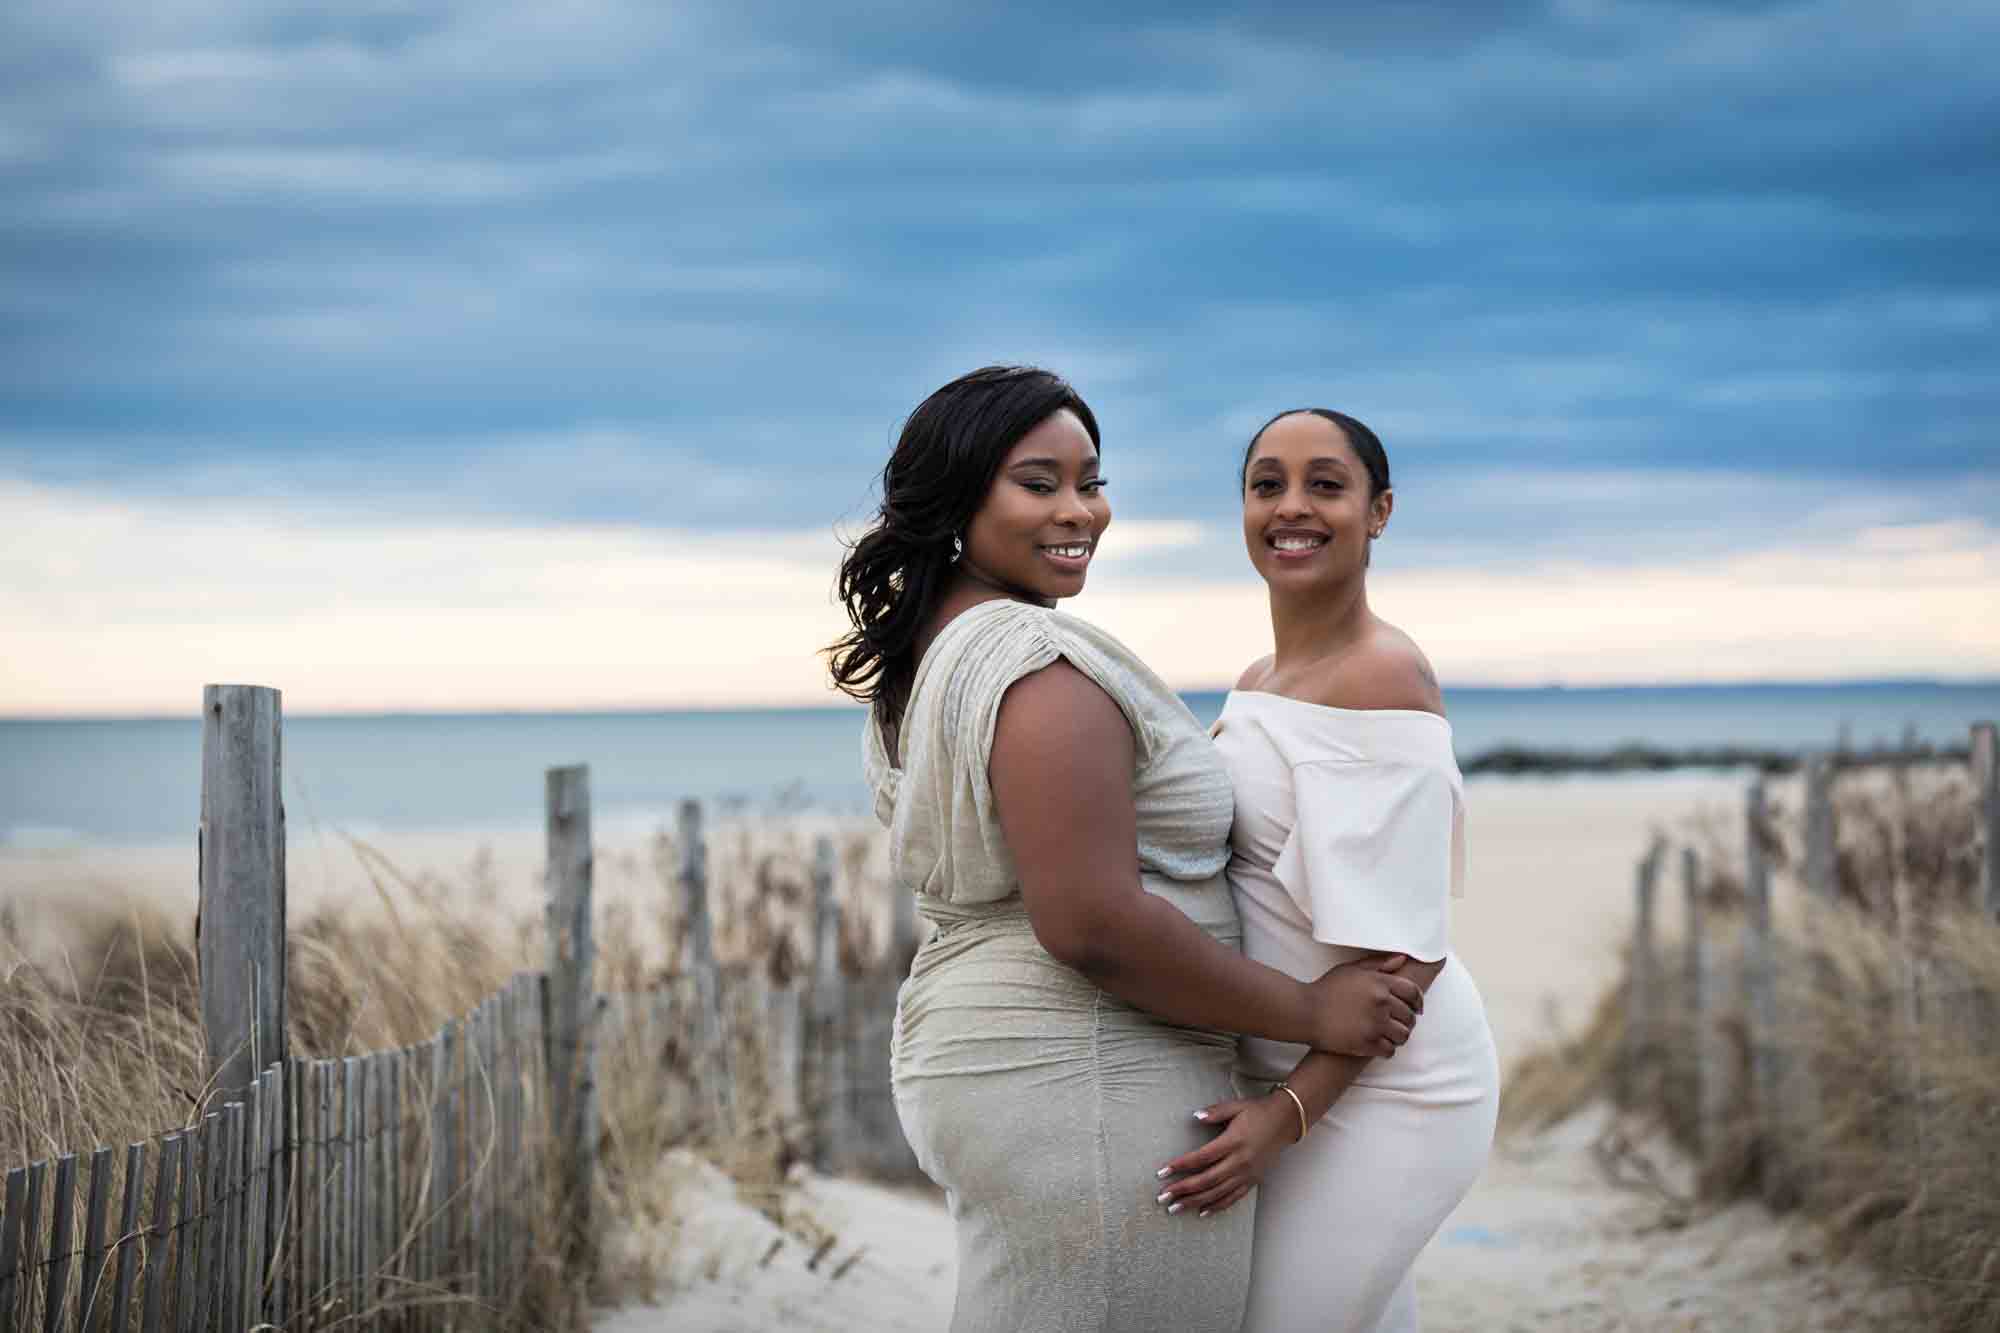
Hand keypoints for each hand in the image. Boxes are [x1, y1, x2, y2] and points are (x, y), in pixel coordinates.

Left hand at [1153, 1093, 1296, 1217]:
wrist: (1286, 1122)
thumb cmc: (1258, 1111)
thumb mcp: (1236, 1106)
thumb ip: (1215, 1112)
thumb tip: (1195, 1116)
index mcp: (1233, 1142)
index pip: (1201, 1158)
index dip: (1180, 1166)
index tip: (1162, 1173)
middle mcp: (1240, 1161)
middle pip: (1206, 1180)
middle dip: (1182, 1190)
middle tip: (1162, 1197)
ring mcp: (1247, 1174)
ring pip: (1217, 1193)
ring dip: (1194, 1202)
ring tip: (1175, 1208)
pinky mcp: (1253, 1180)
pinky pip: (1233, 1198)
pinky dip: (1217, 1206)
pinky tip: (1202, 1212)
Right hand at [1306, 953, 1421, 1057]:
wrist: (1305, 1012)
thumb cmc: (1327, 989)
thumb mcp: (1351, 970)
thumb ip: (1378, 964)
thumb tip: (1402, 959)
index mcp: (1379, 983)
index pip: (1412, 992)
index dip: (1418, 1001)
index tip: (1417, 1008)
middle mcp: (1381, 1003)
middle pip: (1409, 1016)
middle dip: (1407, 1020)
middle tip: (1399, 1023)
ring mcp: (1375, 1025)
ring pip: (1403, 1035)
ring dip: (1399, 1036)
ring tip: (1390, 1035)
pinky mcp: (1367, 1044)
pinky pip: (1390, 1050)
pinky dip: (1387, 1049)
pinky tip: (1379, 1045)